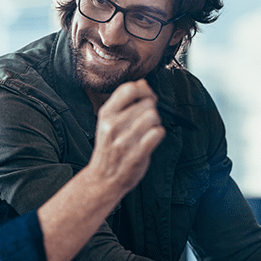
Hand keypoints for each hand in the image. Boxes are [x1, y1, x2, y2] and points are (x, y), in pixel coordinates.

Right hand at [87, 79, 164, 197]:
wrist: (103, 178)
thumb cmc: (109, 148)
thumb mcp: (108, 121)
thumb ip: (124, 102)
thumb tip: (143, 82)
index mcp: (106, 113)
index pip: (129, 88)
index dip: (144, 90)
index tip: (148, 97)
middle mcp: (113, 125)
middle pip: (147, 103)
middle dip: (151, 110)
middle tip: (146, 121)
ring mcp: (124, 140)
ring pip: (154, 117)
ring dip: (155, 123)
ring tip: (147, 132)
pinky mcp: (137, 154)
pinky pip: (157, 133)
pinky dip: (158, 135)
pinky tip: (150, 140)